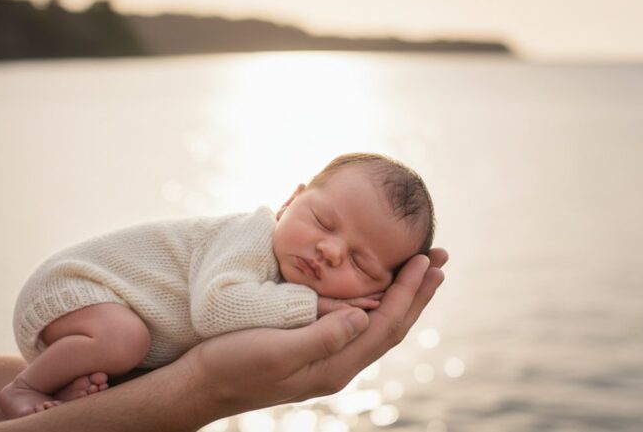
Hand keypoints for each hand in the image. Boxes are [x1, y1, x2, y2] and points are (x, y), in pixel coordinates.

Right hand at [181, 247, 447, 419]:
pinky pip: (355, 322)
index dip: (409, 292)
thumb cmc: (233, 364)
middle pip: (390, 325)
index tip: (426, 260)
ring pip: (375, 324)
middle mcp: (337, 364)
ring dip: (400, 295)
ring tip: (418, 271)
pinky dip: (373, 300)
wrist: (202, 384)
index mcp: (335, 365)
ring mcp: (325, 358)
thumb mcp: (277, 350)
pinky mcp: (311, 348)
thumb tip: (364, 317)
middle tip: (440, 259)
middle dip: (417, 292)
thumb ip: (323, 336)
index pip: (386, 325)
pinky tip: (371, 289)